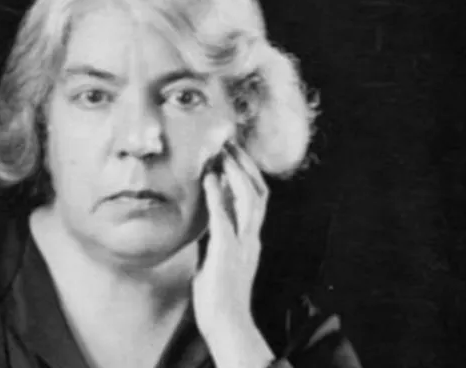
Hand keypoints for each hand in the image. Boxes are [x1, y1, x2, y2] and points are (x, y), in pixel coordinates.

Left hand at [192, 142, 274, 366]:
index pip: (256, 198)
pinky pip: (223, 218)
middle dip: (245, 165)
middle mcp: (252, 237)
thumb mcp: (218, 256)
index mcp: (250, 237)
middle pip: (258, 192)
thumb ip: (218, 233)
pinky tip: (208, 178)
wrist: (226, 323)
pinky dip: (216, 195)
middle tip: (230, 143)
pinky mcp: (227, 252)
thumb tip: (210, 210)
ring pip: (249, 199)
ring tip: (222, 154)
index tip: (233, 153)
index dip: (248, 173)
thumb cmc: (219, 293)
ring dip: (236, 173)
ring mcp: (242, 244)